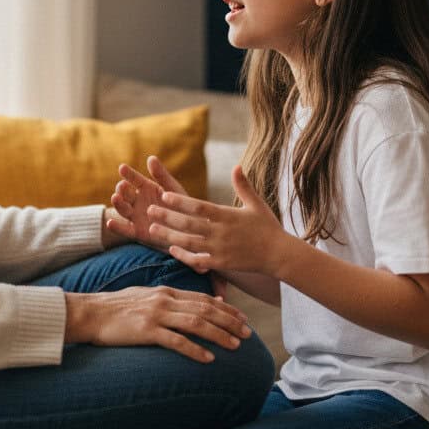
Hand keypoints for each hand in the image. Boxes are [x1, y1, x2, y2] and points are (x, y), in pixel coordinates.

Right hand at [63, 286, 250, 362]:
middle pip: (205, 309)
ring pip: (196, 323)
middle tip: (248, 333)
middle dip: (230, 321)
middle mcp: (164, 300)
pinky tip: (208, 358)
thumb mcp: (146, 297)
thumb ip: (170, 300)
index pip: (203, 299)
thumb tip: (189, 306)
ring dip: (219, 334)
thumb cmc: (116, 308)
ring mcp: (156, 315)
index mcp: (165, 292)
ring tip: (235, 345)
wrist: (90, 313)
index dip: (226, 309)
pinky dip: (194, 349)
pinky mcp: (146, 331)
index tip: (242, 319)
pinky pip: (176, 341)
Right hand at [106, 156, 187, 249]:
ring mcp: (137, 217)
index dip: (128, 174)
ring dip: (117, 204)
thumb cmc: (183, 206)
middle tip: (122, 186)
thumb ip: (161, 175)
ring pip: (123, 209)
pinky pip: (125, 230)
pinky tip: (110, 223)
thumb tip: (150, 158)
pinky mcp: (138, 233)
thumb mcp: (173, 189)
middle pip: (125, 194)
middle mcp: (138, 202)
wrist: (191, 230)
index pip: (134, 179)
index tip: (122, 167)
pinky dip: (116, 227)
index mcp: (146, 188)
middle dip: (122, 189)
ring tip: (115, 198)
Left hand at [148, 165, 290, 277]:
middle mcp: (222, 232)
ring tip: (151, 229)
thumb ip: (243, 186)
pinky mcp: (222, 263)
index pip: (199, 206)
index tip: (163, 194)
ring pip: (189, 242)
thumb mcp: (256, 203)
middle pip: (189, 224)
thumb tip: (237, 165)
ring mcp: (220, 249)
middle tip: (149, 210)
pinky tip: (171, 248)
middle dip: (167, 217)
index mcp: (228, 215)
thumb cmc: (267, 226)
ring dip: (169, 235)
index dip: (180, 201)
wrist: (279, 254)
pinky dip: (184, 255)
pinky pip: (198, 260)